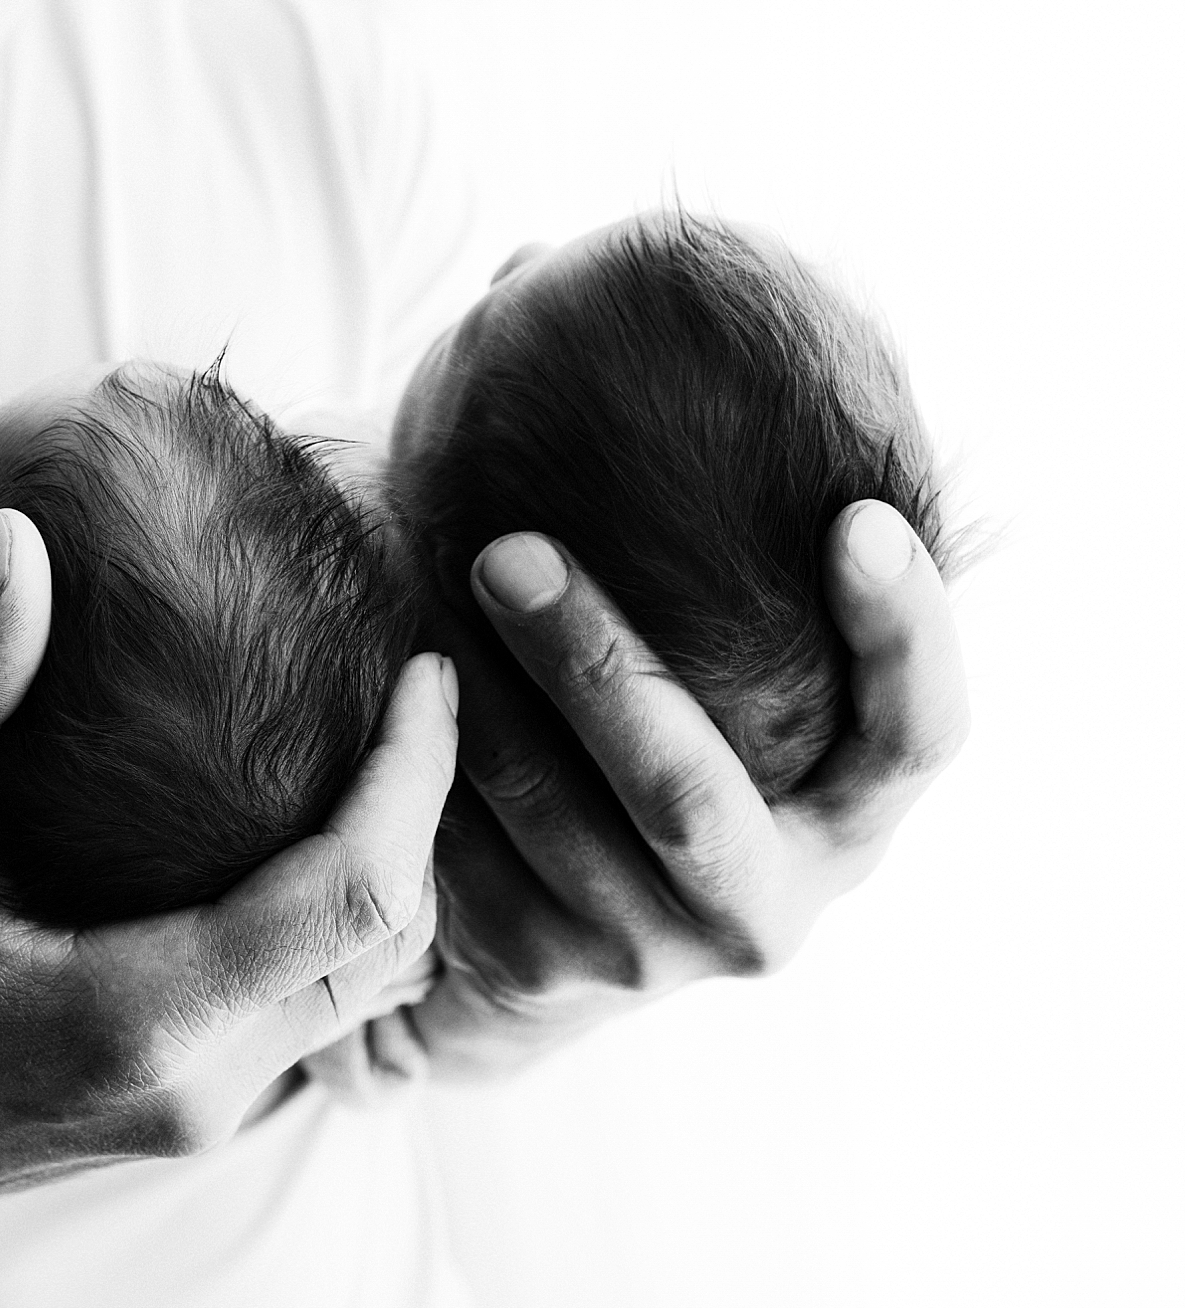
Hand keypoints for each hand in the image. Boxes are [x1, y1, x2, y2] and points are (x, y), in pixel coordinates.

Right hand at [0, 507, 459, 1215]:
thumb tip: (14, 536)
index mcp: (136, 1018)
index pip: (356, 897)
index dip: (416, 775)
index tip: (425, 666)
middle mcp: (200, 1084)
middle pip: (398, 946)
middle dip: (429, 814)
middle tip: (412, 685)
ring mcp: (207, 1112)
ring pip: (375, 987)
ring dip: (398, 870)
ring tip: (381, 743)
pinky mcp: (198, 1107)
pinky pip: (323, 1005)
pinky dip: (348, 916)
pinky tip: (308, 825)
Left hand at [407, 499, 968, 1077]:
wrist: (553, 941)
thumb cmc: (657, 753)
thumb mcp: (729, 691)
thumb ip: (736, 574)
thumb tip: (657, 340)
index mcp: (847, 823)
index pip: (918, 736)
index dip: (902, 636)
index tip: (857, 517)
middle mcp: (766, 908)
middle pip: (687, 794)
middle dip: (595, 666)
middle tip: (508, 550)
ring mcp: (649, 953)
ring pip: (553, 818)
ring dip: (480, 696)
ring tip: (419, 575)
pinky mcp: (538, 966)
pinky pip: (466, 851)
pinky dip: (423, 754)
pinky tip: (388, 668)